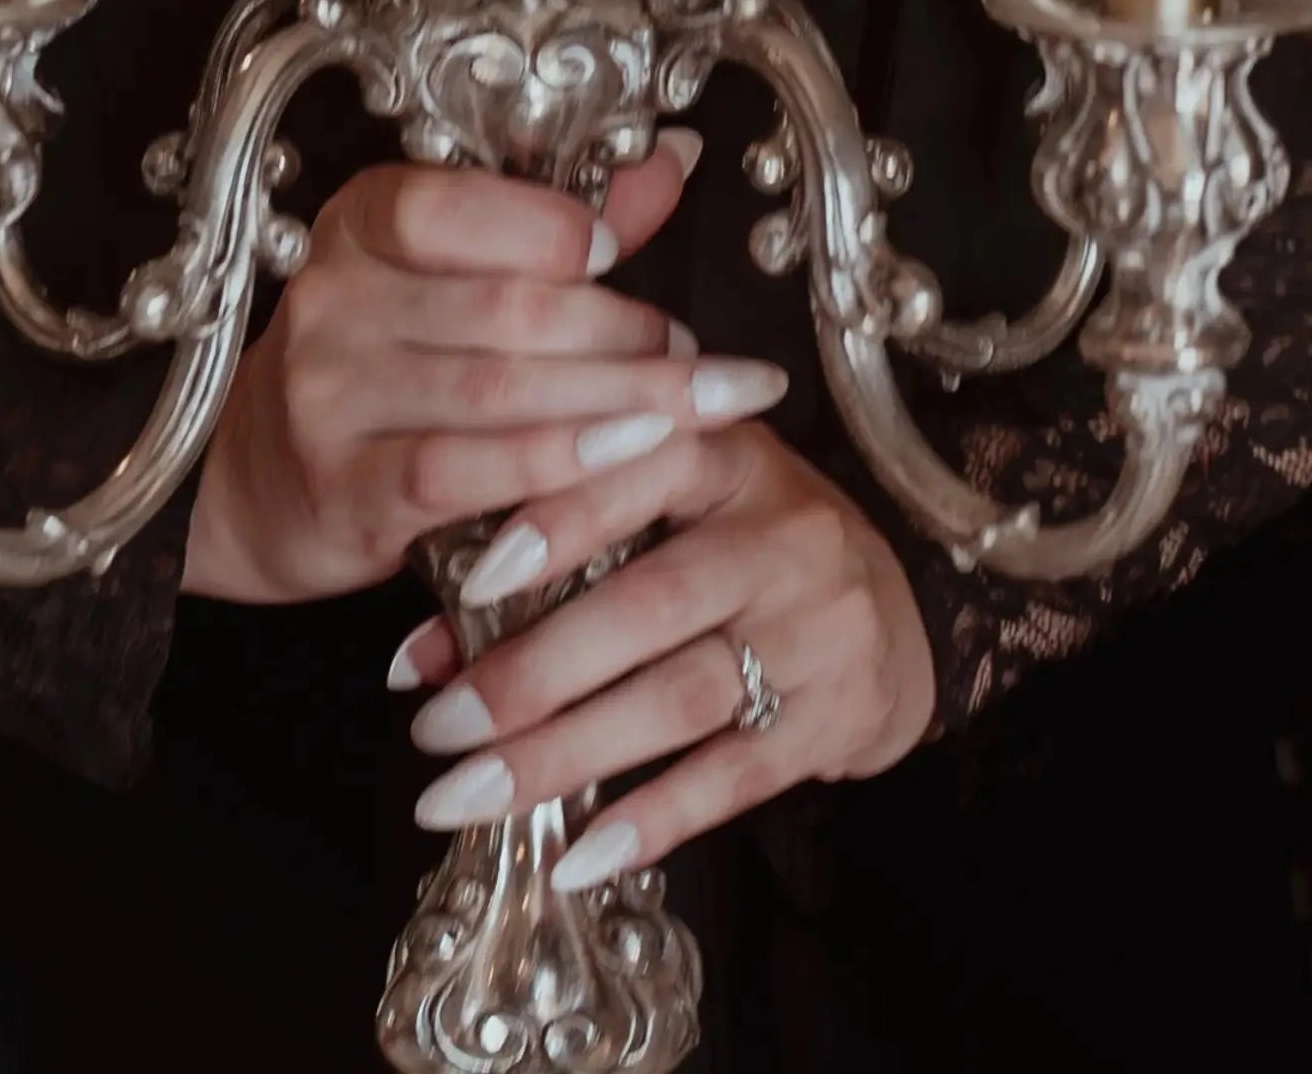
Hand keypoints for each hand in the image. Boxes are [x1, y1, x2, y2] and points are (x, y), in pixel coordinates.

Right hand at [181, 133, 785, 608]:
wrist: (257, 482)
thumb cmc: (383, 366)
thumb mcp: (445, 276)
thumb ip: (552, 222)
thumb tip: (670, 154)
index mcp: (359, 223)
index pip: (447, 204)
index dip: (541, 225)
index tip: (614, 252)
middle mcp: (332, 298)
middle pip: (503, 307)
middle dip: (622, 333)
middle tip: (702, 357)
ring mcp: (330, 396)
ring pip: (499, 389)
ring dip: (618, 400)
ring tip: (699, 408)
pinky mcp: (345, 488)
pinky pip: (467, 472)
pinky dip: (560, 465)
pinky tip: (628, 459)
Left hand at [389, 417, 934, 883]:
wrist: (894, 612)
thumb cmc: (743, 545)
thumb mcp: (672, 511)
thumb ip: (560, 550)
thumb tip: (418, 655)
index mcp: (731, 454)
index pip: (641, 471)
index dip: (558, 522)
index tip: (470, 581)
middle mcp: (784, 535)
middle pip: (648, 605)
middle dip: (532, 671)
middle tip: (437, 727)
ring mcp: (819, 629)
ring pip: (679, 698)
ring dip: (564, 753)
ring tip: (467, 794)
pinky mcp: (838, 717)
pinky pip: (735, 776)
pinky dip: (652, 818)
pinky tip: (576, 856)